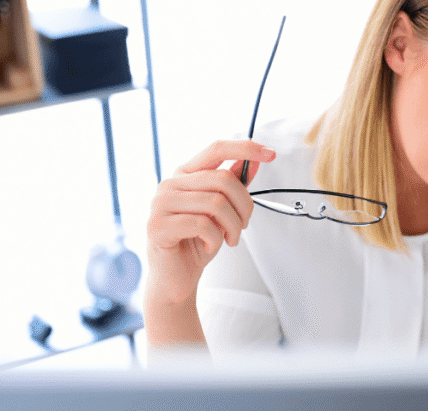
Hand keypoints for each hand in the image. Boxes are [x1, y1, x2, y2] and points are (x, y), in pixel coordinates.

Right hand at [146, 140, 275, 303]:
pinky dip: (215, 238)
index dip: (246, 148)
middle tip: (244, 225)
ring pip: (216, 203)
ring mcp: (160, 204)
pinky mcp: (157, 226)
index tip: (270, 154)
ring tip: (230, 239)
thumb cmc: (198, 242)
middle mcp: (169, 183)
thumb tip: (255, 161)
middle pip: (223, 179)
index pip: (217, 148)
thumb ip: (234, 185)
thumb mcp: (223, 211)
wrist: (176, 278)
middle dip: (244, 205)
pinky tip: (211, 247)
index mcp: (185, 174)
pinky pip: (202, 224)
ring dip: (233, 226)